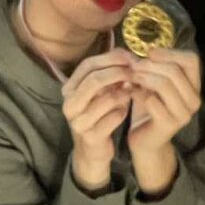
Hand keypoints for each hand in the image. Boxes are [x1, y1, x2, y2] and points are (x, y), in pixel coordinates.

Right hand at [61, 48, 135, 191]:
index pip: (88, 65)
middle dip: (118, 73)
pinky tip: (125, 111)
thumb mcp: (101, 92)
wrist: (92, 150)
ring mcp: (78, 122)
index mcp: (69, 89)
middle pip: (94, 80)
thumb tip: (127, 54)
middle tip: (136, 72)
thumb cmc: (99, 115)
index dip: (110, 58)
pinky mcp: (90, 137)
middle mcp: (69, 104)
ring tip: (132, 92)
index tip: (130, 57)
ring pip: (106, 99)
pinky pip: (113, 118)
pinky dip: (123, 111)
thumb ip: (110, 73)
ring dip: (124, 93)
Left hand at [126, 48, 201, 194]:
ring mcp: (183, 114)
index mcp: (194, 86)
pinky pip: (151, 101)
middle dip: (150, 65)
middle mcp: (194, 100)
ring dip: (142, 77)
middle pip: (175, 71)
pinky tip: (129, 93)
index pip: (192, 60)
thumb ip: (156, 67)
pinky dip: (137, 93)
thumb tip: (144, 47)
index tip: (149, 52)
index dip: (170, 52)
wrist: (146, 142)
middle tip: (132, 66)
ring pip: (164, 84)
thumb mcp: (155, 84)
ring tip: (129, 78)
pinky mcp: (168, 124)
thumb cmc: (150, 109)